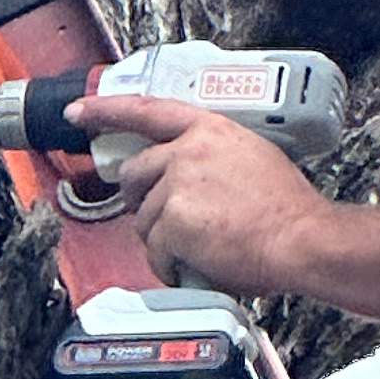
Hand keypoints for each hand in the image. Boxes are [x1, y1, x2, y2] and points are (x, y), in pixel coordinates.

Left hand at [93, 92, 337, 302]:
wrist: (302, 238)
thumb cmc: (288, 209)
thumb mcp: (253, 158)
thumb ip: (214, 158)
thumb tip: (190, 179)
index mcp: (209, 129)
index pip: (145, 111)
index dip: (105, 111)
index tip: (78, 112)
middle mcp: (188, 150)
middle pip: (134, 173)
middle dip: (140, 201)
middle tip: (164, 222)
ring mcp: (177, 184)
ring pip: (143, 218)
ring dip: (162, 240)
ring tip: (198, 250)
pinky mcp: (173, 221)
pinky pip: (155, 250)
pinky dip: (170, 265)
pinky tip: (194, 267)